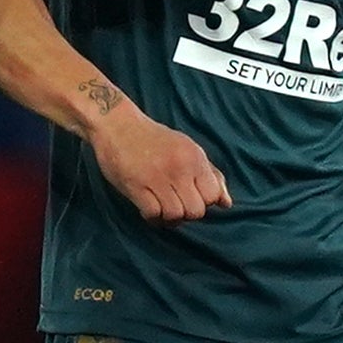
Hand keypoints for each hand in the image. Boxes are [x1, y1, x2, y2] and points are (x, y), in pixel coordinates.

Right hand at [83, 101, 230, 223]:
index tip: (191, 196)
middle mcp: (179, 168)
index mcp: (194, 158)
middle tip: (175, 204)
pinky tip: (148, 208)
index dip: (204, 202)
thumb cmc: (153, 139)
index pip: (213, 196)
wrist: (117, 124)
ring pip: (175, 215)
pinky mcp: (135, 185)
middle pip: (196, 211)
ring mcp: (156, 178)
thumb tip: (226, 203)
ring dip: (169, 218)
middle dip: (187, 213)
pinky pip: (153, 214)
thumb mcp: (187, 149)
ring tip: (162, 208)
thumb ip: (210, 174)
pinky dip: (153, 218)